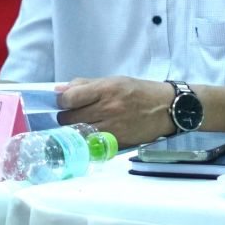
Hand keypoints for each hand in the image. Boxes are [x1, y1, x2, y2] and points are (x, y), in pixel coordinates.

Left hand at [57, 75, 174, 146]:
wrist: (166, 108)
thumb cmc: (139, 91)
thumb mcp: (115, 80)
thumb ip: (86, 84)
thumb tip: (58, 90)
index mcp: (106, 89)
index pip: (69, 98)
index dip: (61, 101)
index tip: (65, 102)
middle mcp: (107, 108)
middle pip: (68, 118)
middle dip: (65, 117)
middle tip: (73, 115)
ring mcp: (111, 127)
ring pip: (77, 133)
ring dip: (74, 130)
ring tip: (81, 125)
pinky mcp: (115, 142)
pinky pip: (91, 143)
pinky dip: (87, 140)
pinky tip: (91, 135)